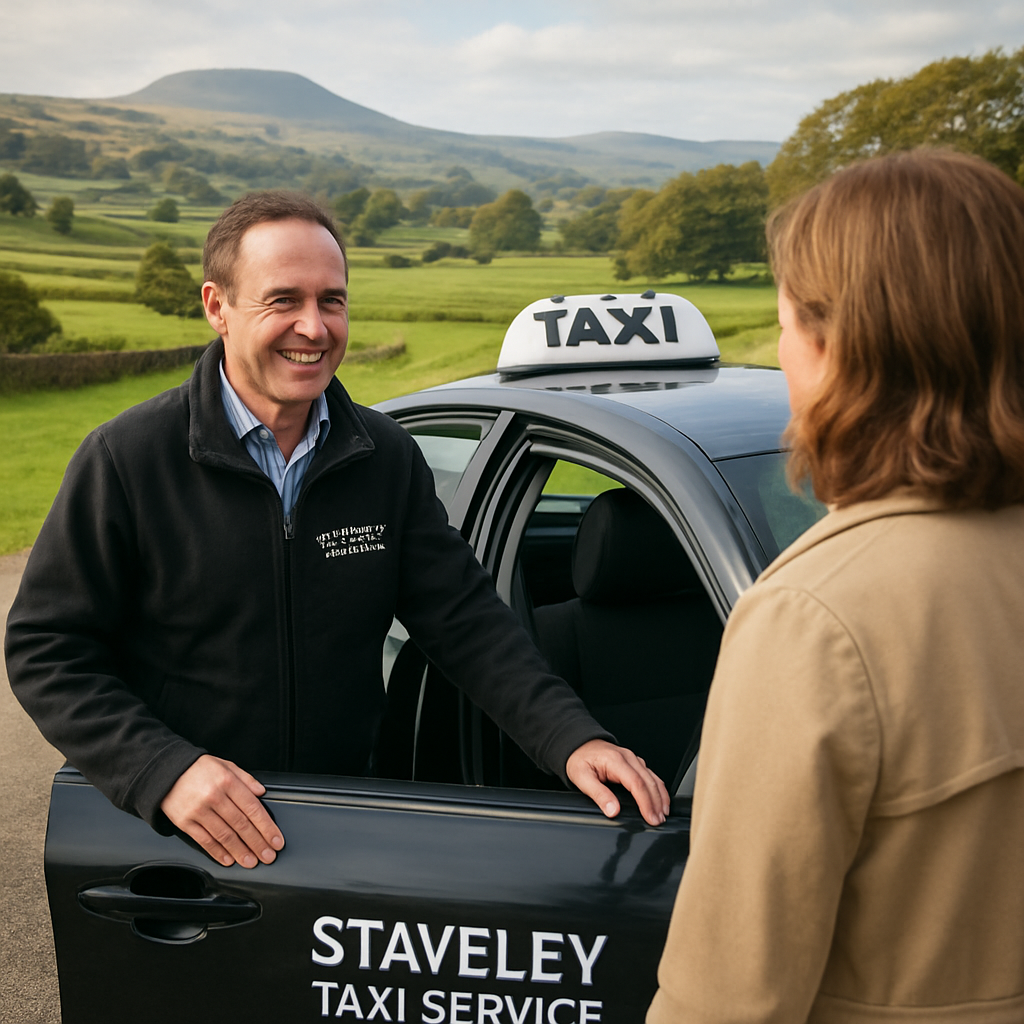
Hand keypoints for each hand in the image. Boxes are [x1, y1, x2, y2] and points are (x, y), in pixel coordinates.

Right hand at [160, 754, 284, 867]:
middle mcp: (214, 797)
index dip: (267, 827)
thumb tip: (261, 792)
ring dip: (240, 852)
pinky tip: (229, 860)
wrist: (166, 772)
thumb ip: (246, 779)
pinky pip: (205, 841)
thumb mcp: (226, 765)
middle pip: (241, 825)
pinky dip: (218, 852)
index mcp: (228, 782)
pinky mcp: (185, 823)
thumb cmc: (199, 769)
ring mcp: (199, 811)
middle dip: (258, 843)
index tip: (276, 840)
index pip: (252, 808)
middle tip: (269, 857)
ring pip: (224, 836)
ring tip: (252, 862)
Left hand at [566, 739, 670, 825]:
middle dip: (656, 802)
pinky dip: (658, 789)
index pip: (636, 783)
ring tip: (662, 814)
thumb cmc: (580, 759)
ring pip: (653, 778)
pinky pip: (651, 776)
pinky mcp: (635, 763)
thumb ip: (598, 794)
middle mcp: (628, 757)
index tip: (650, 817)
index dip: (646, 802)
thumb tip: (612, 810)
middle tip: (658, 820)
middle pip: (649, 781)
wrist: (578, 745)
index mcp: (615, 760)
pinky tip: (660, 800)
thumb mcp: (582, 778)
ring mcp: (633, 759)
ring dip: (660, 796)